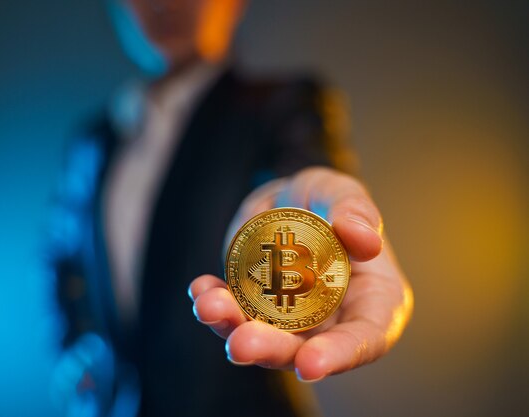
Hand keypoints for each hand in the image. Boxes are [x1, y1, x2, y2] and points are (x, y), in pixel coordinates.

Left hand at [188, 167, 412, 381]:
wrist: (288, 198)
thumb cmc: (326, 200)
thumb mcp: (342, 191)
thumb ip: (356, 210)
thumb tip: (365, 240)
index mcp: (372, 303)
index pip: (363, 340)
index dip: (338, 356)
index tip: (309, 365)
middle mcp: (330, 322)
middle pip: (302, 349)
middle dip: (269, 349)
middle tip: (241, 345)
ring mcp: (289, 321)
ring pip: (261, 338)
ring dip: (231, 327)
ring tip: (209, 307)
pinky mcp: (254, 311)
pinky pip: (233, 314)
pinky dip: (214, 304)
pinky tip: (201, 290)